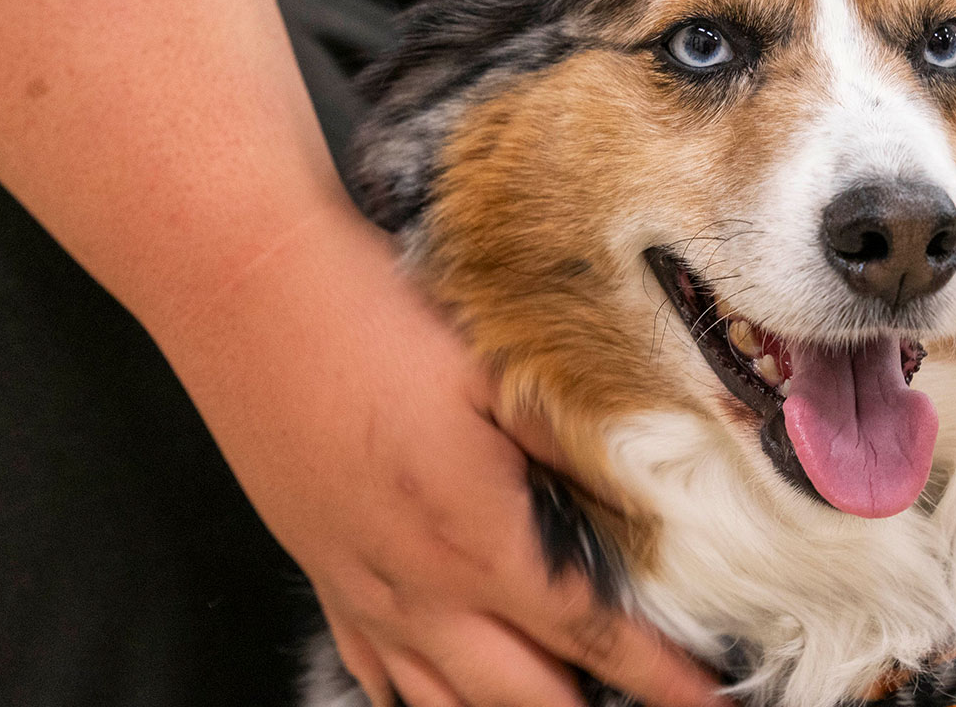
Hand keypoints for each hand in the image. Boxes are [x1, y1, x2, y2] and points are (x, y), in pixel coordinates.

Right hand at [156, 207, 724, 706]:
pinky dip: (424, 700)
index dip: (663, 680)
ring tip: (565, 706)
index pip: (595, 638)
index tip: (711, 703)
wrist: (244, 289)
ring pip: (444, 706)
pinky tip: (448, 699)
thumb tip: (665, 475)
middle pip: (524, 700)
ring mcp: (361, 590)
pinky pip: (376, 674)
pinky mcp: (322, 572)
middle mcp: (419, 589)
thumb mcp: (502, 369)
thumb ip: (581, 439)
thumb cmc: (378, 318)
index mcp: (480, 540)